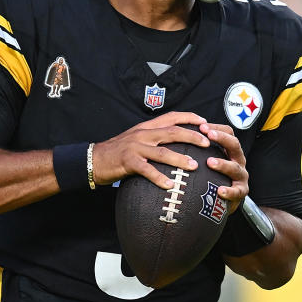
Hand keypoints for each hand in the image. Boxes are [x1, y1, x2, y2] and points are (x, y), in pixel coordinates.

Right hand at [91, 111, 210, 189]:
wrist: (94, 159)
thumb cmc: (119, 152)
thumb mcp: (137, 139)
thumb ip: (155, 139)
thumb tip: (177, 144)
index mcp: (146, 127)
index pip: (172, 117)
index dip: (189, 117)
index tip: (205, 121)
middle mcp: (143, 134)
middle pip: (172, 132)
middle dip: (192, 136)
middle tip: (207, 143)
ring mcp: (135, 147)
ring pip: (162, 152)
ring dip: (180, 158)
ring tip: (194, 165)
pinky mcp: (128, 162)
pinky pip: (147, 170)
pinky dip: (159, 177)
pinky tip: (170, 185)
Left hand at [199, 122, 248, 213]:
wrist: (227, 199)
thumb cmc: (215, 175)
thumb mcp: (210, 158)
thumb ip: (200, 148)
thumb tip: (178, 135)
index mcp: (231, 149)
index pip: (228, 133)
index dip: (217, 128)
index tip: (202, 126)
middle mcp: (238, 160)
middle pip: (235, 145)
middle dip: (222, 138)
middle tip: (209, 135)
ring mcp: (241, 175)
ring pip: (235, 168)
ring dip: (223, 164)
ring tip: (210, 162)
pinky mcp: (241, 191)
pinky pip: (237, 191)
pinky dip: (229, 191)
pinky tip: (220, 191)